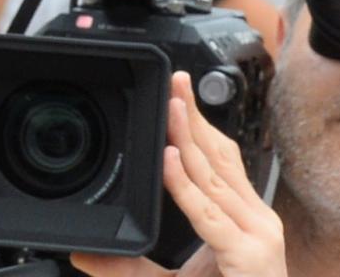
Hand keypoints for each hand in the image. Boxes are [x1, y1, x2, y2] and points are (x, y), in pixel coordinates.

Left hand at [72, 73, 286, 276]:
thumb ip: (129, 269)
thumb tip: (82, 255)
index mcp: (246, 219)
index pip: (224, 159)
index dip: (202, 124)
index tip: (180, 93)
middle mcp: (256, 222)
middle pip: (221, 158)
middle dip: (195, 118)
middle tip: (174, 82)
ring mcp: (257, 238)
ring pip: (215, 177)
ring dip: (188, 139)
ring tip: (169, 108)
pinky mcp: (249, 258)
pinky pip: (210, 215)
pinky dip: (185, 187)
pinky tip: (166, 162)